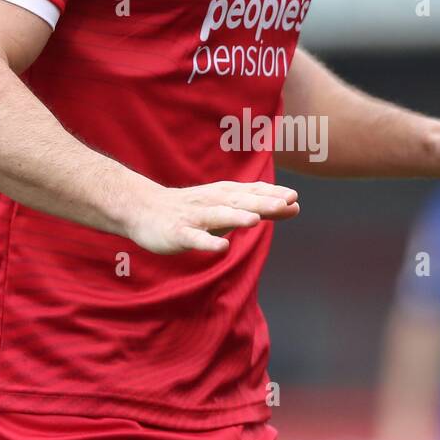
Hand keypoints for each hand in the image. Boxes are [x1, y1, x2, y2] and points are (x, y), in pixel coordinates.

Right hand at [118, 175, 299, 254]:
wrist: (144, 208)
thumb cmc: (194, 209)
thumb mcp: (228, 205)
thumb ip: (260, 206)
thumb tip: (295, 206)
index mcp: (225, 194)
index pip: (252, 192)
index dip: (273, 194)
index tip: (294, 197)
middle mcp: (212, 202)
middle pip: (240, 201)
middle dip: (263, 202)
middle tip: (285, 203)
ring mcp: (194, 217)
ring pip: (218, 216)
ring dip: (236, 217)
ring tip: (255, 220)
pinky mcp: (178, 233)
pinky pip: (194, 238)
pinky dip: (207, 242)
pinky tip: (221, 247)